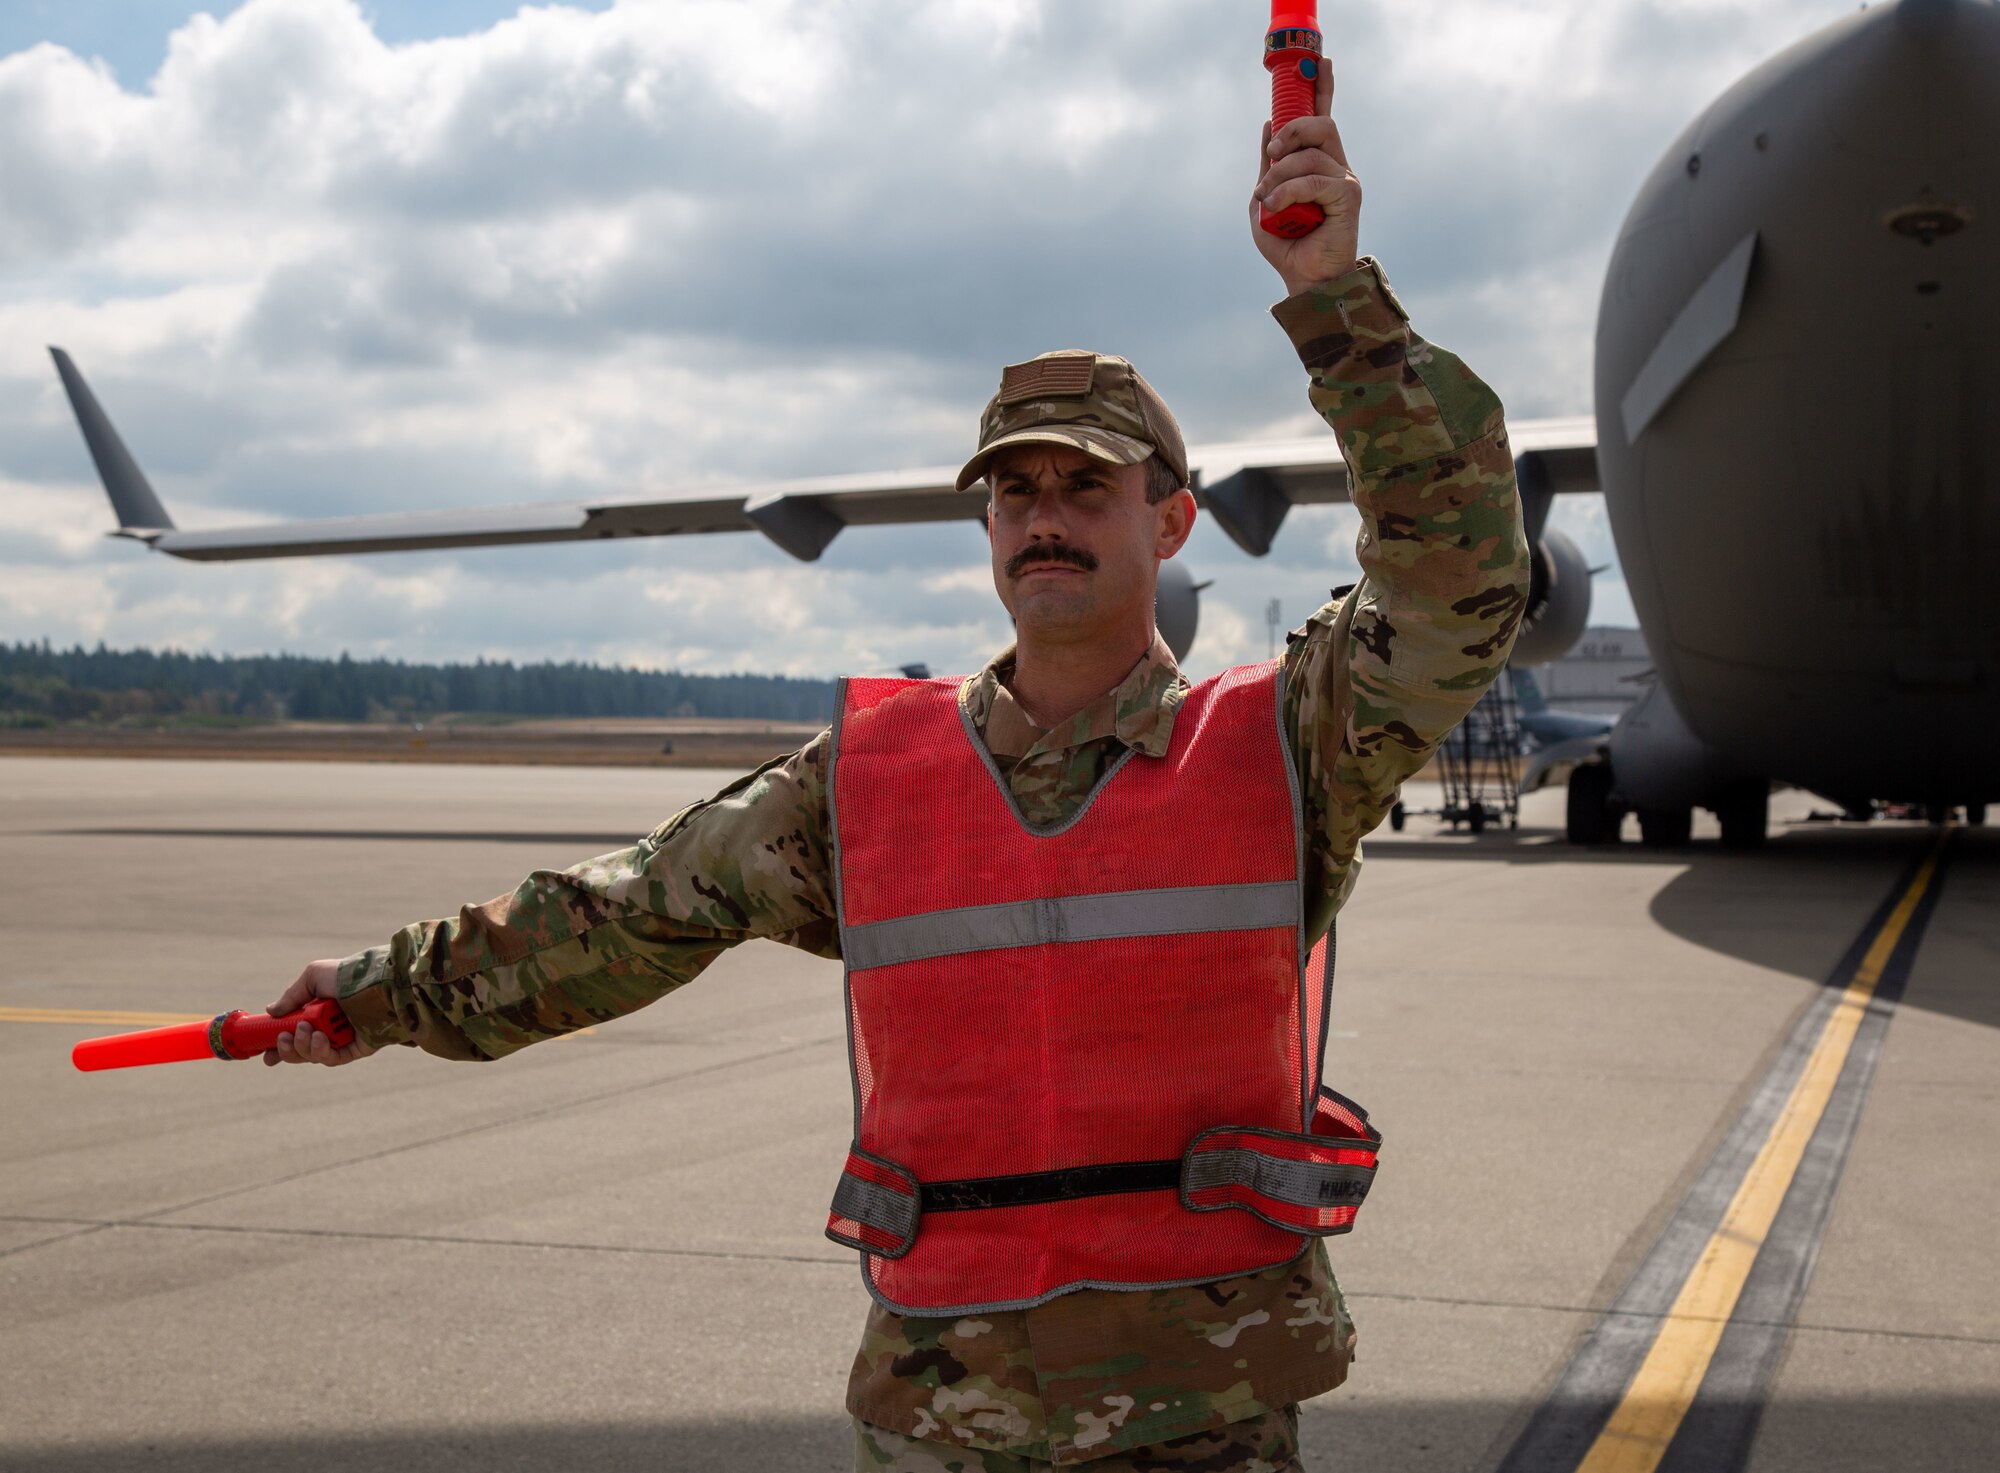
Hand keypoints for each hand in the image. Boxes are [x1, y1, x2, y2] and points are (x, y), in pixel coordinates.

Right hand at [263, 959, 375, 1066]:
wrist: (379, 984)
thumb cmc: (347, 976)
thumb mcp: (314, 977)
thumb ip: (292, 996)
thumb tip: (271, 1011)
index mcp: (318, 1010)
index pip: (292, 1032)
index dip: (277, 1044)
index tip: (264, 1052)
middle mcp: (328, 1026)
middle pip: (299, 1049)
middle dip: (286, 1048)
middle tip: (283, 1037)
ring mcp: (342, 1038)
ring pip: (312, 1056)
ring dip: (302, 1046)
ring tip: (306, 1030)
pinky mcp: (356, 1049)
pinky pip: (331, 1059)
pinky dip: (320, 1052)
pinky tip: (320, 1038)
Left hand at [1250, 59, 1361, 296]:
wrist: (1303, 278)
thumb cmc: (1286, 242)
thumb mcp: (1265, 198)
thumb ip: (1269, 165)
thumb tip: (1269, 122)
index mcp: (1319, 163)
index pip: (1324, 117)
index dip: (1323, 89)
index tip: (1319, 61)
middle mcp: (1337, 167)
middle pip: (1320, 124)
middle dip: (1291, 131)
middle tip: (1270, 153)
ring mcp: (1345, 181)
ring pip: (1310, 154)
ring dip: (1279, 175)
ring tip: (1266, 199)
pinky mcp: (1349, 197)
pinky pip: (1314, 180)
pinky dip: (1289, 191)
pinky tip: (1275, 207)